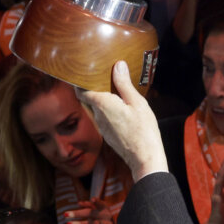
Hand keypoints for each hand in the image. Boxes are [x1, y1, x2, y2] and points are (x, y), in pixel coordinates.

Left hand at [61, 197, 116, 223]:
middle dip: (78, 214)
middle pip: (91, 213)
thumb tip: (79, 202)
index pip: (101, 204)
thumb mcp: (99, 211)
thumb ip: (90, 206)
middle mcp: (107, 215)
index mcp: (105, 208)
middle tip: (65, 214)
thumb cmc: (105, 218)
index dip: (97, 202)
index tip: (92, 200)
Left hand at [77, 60, 167, 180]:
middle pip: (90, 99)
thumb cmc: (143, 130)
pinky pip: (105, 119)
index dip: (80, 82)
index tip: (85, 73)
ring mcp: (102, 127)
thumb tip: (118, 66)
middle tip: (106, 78)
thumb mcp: (137, 102)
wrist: (144, 158)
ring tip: (117, 92)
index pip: (81, 91)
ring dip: (104, 101)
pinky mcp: (108, 135)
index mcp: (102, 105)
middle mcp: (98, 116)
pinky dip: (109, 112)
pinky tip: (122, 110)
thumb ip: (124, 84)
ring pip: (98, 110)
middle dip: (96, 89)